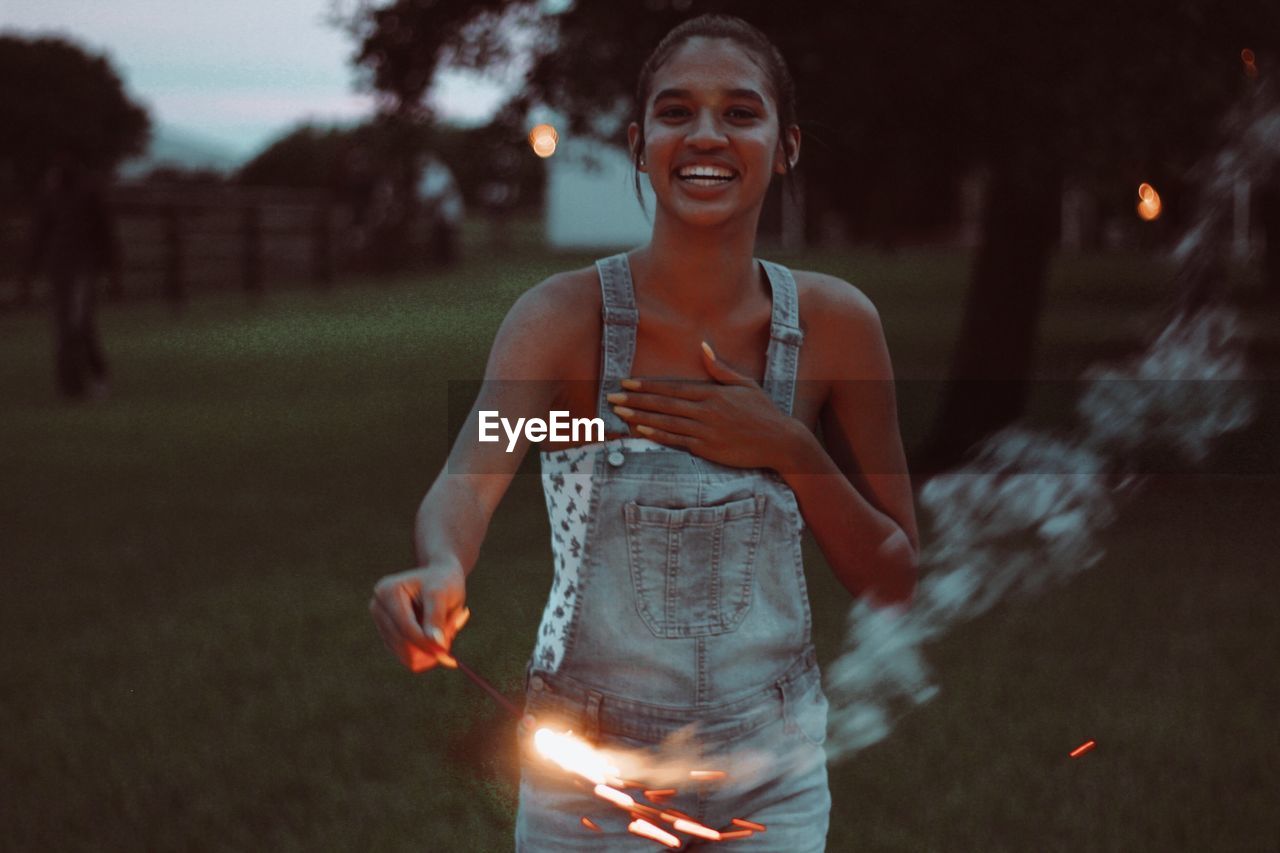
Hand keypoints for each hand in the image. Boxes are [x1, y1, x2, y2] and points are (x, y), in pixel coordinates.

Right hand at [369, 563, 468, 671]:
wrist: (440, 578)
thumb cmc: (443, 582)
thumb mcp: (443, 595)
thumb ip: (437, 618)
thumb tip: (437, 645)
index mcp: (387, 592)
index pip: (406, 628)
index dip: (426, 643)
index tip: (447, 654)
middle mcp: (378, 608)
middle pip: (403, 644)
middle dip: (429, 646)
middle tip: (452, 634)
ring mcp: (380, 624)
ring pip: (406, 655)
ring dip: (429, 650)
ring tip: (445, 628)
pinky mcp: (387, 637)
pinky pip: (408, 658)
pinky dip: (426, 653)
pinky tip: (435, 634)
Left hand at [606, 341, 799, 469]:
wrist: (780, 441)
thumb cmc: (763, 412)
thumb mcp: (744, 384)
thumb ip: (719, 368)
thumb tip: (702, 346)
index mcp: (713, 393)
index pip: (673, 387)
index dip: (648, 386)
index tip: (626, 383)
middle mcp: (706, 410)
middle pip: (664, 403)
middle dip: (636, 400)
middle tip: (611, 397)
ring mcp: (706, 430)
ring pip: (666, 421)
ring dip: (640, 416)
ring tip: (619, 412)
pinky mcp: (708, 449)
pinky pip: (677, 441)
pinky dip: (658, 435)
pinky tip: (640, 430)